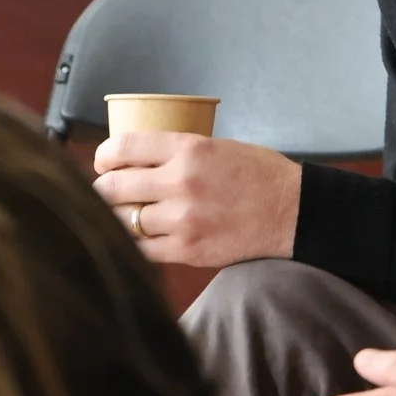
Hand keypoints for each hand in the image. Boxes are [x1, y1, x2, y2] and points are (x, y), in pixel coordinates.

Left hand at [91, 131, 299, 266]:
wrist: (292, 211)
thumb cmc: (257, 173)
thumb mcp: (216, 146)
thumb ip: (176, 153)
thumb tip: (134, 160)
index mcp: (188, 148)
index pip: (123, 147)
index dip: (103, 156)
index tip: (103, 163)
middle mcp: (180, 182)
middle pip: (112, 188)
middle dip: (102, 190)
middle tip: (106, 193)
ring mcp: (182, 219)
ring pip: (123, 221)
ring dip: (118, 219)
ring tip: (122, 217)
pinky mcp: (187, 250)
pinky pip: (141, 249)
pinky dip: (133, 244)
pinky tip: (137, 238)